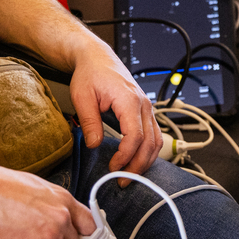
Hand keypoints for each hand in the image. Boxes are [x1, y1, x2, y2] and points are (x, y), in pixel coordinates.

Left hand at [68, 39, 161, 185]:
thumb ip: (90, 122)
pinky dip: (148, 151)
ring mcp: (147, 108)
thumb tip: (94, 145)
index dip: (125, 156)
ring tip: (129, 175)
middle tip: (122, 180)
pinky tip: (136, 161)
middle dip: (137, 165)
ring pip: (156, 141)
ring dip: (145, 161)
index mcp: (129, 100)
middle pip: (150, 142)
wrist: (97, 59)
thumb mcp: (82, 97)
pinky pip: (154, 135)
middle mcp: (143, 104)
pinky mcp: (145, 111)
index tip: (113, 167)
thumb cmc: (90, 74)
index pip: (135, 136)